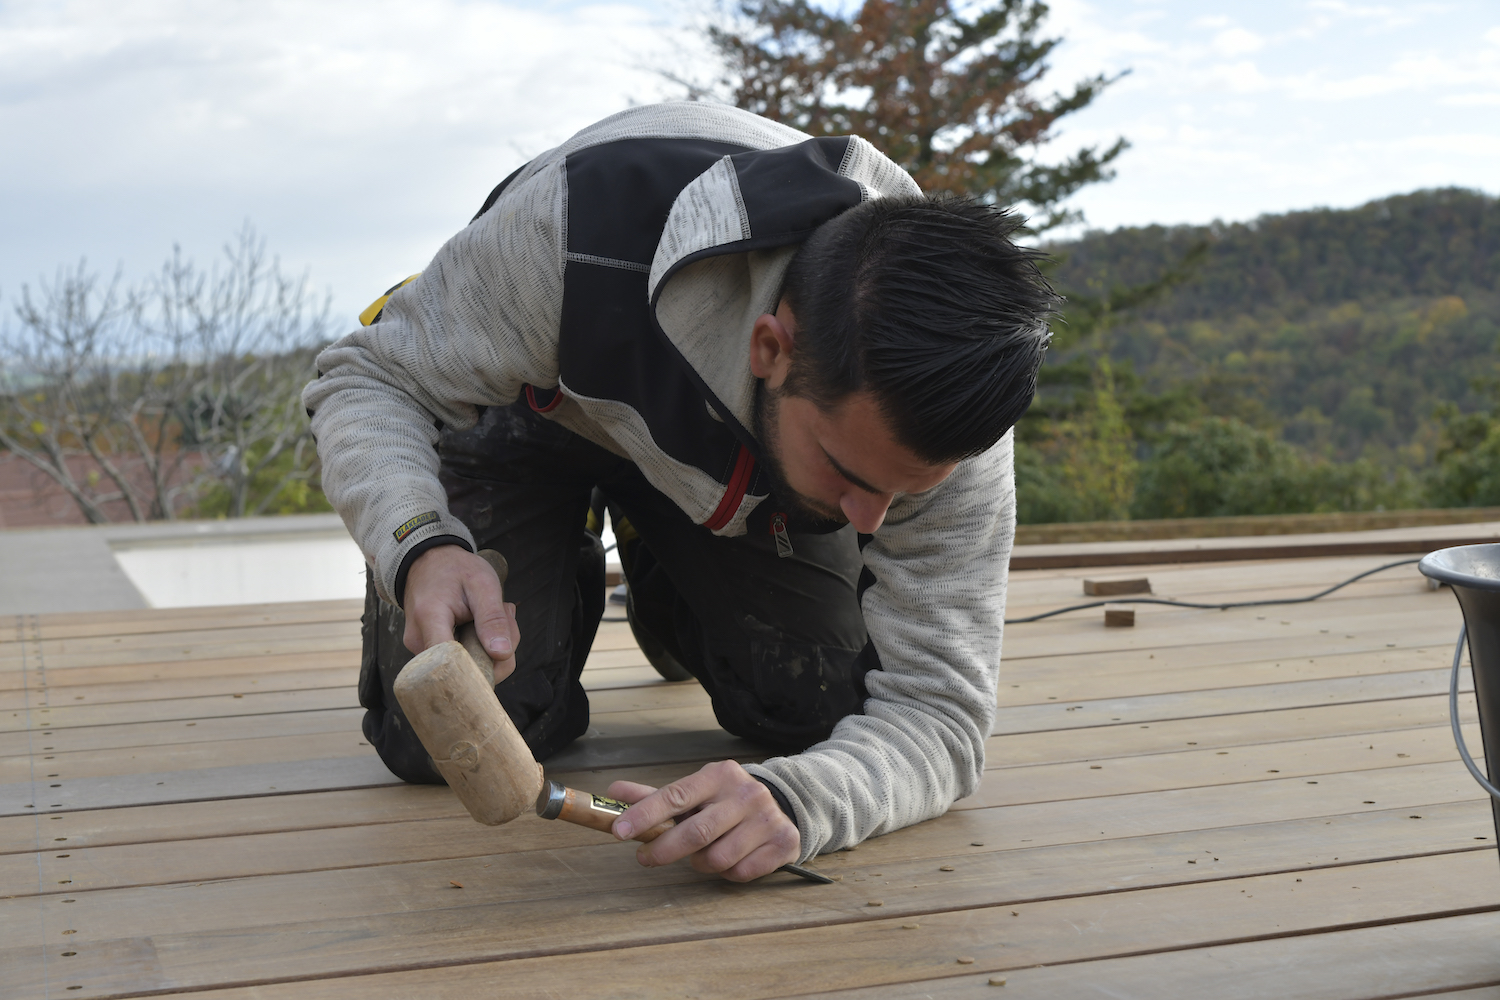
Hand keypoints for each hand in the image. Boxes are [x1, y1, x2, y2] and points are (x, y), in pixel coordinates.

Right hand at [402, 545, 520, 681]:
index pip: (451, 665)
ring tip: (492, 614)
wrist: (429, 561)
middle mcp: (418, 642)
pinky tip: (482, 623)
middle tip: (506, 616)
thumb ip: (492, 618)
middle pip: (465, 670)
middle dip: (496, 652)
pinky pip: (462, 661)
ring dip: (490, 647)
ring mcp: (421, 650)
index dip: (480, 670)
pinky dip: (480, 646)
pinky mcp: (428, 653)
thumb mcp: (482, 583)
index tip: (501, 654)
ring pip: (467, 667)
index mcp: (429, 620)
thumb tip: (502, 654)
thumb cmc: (455, 569)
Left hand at [608, 760, 799, 881]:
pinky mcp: (782, 842)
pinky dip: (726, 873)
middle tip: (645, 857)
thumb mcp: (695, 791)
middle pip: (695, 832)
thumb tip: (614, 793)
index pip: (676, 795)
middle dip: (663, 850)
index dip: (645, 815)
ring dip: (700, 863)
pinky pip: (740, 873)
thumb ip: (655, 796)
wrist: (783, 803)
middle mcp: (746, 793)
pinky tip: (729, 859)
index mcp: (720, 775)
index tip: (619, 831)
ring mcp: (767, 818)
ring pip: (717, 858)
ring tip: (701, 854)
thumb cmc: (726, 801)